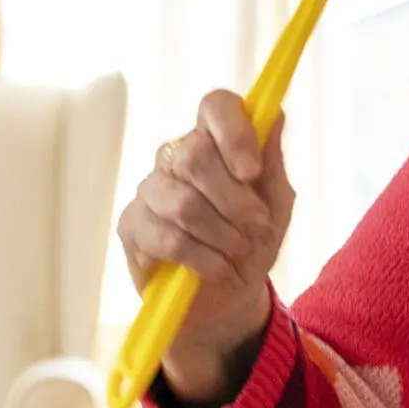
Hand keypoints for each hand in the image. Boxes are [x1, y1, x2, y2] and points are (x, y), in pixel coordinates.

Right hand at [115, 90, 295, 404]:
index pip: (215, 106)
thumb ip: (272, 163)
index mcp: (214, 141)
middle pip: (195, 155)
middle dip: (235, 199)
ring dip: (223, 234)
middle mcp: (175, 157)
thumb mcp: (276, 206)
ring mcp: (149, 190)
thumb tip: (275, 115)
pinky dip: (204, 259)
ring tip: (238, 251)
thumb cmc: (252, 243)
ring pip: (183, 203)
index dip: (234, 132)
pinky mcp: (132, 226)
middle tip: (256, 226)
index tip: (252, 171)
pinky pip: (168, 238)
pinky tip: (218, 268)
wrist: (226, 301)